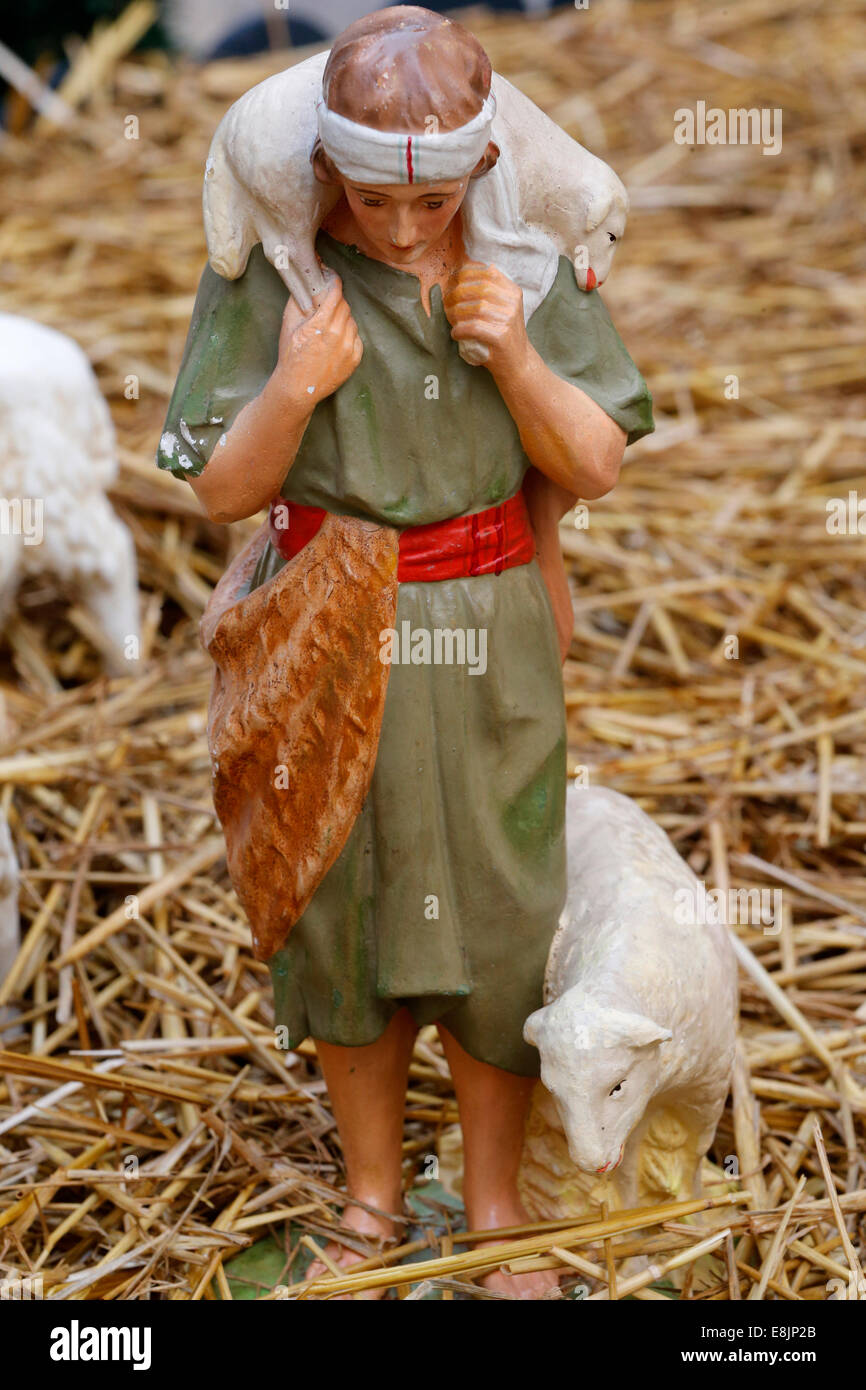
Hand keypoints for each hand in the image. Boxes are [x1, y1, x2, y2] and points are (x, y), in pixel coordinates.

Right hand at [276, 274, 362, 406]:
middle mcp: (338, 334)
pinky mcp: (355, 359)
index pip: (336, 293)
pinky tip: (336, 341)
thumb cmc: (291, 356)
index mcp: (321, 324)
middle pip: (344, 306)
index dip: (334, 282)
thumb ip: (298, 302)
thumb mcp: (288, 325)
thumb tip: (306, 284)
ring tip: (329, 328)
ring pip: (352, 321)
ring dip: (342, 319)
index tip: (332, 279)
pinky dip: (349, 336)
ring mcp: (349, 348)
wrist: (298, 387)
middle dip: (336, 302)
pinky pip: (357, 338)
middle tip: (327, 305)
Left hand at [443, 261, 528, 376]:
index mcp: (512, 291)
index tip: (452, 283)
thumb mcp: (502, 308)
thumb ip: (488, 291)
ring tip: (450, 318)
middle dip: (457, 294)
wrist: (518, 363)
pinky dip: (460, 329)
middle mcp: (512, 303)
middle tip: (446, 302)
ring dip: (456, 312)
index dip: (465, 275)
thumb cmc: (502, 335)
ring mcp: (508, 320)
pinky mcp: (501, 337)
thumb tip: (460, 273)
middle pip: (479, 289)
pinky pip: (474, 328)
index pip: (486, 272)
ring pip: (475, 308)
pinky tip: (456, 333)